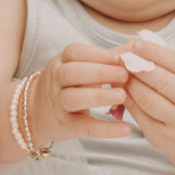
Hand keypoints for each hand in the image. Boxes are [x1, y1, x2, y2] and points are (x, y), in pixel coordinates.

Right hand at [22, 44, 136, 149]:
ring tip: (122, 96)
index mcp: (62, 61)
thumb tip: (137, 45)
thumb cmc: (69, 84)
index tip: (121, 58)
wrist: (37, 111)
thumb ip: (109, 56)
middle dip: (99, 72)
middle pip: (72, 73)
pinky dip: (105, 129)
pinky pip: (84, 127)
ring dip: (98, 96)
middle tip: (125, 75)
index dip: (99, 54)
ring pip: (73, 98)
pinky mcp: (65, 125)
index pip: (76, 52)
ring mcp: (58, 103)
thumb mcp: (82, 66)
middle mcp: (56, 80)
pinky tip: (125, 129)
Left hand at [117, 33, 174, 171]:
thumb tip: (136, 44)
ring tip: (119, 72)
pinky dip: (127, 100)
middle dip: (140, 68)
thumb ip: (168, 63)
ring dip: (130, 84)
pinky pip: (140, 116)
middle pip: (164, 83)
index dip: (156, 52)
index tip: (136, 43)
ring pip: (149, 100)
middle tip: (123, 58)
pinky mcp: (162, 138)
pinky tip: (119, 89)